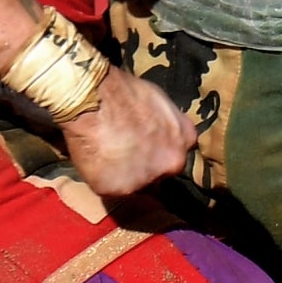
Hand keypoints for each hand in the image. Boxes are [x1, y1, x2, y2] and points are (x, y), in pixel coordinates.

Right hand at [58, 68, 196, 195]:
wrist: (95, 99)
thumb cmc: (124, 92)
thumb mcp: (161, 102)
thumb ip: (168, 126)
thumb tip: (162, 133)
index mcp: (186, 139)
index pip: (175, 155)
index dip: (158, 152)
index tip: (144, 148)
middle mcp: (172, 162)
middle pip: (160, 174)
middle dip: (145, 167)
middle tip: (123, 153)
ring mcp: (148, 178)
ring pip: (136, 184)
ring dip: (124, 175)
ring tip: (107, 153)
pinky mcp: (120, 190)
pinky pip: (112, 189)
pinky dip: (103, 179)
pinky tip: (96, 159)